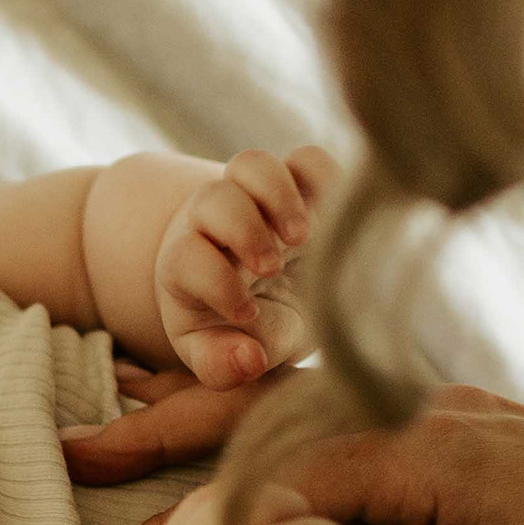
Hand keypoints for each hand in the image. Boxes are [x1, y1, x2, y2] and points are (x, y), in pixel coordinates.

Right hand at [74, 384, 523, 524]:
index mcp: (437, 451)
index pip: (279, 460)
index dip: (185, 486)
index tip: (107, 511)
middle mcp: (438, 417)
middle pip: (274, 417)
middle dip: (171, 430)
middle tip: (74, 452)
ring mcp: (459, 424)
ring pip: (310, 428)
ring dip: (222, 447)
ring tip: (122, 457)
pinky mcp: (480, 447)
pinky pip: (360, 447)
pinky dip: (287, 466)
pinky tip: (237, 495)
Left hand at [153, 146, 334, 389]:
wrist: (262, 295)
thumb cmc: (236, 330)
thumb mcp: (221, 355)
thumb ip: (222, 365)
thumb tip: (248, 360)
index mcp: (187, 267)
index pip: (185, 258)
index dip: (215, 282)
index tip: (247, 314)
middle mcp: (214, 223)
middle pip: (214, 199)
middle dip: (244, 230)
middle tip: (272, 269)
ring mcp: (256, 198)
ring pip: (252, 164)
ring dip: (279, 195)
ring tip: (303, 238)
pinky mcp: (297, 185)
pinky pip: (306, 159)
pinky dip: (325, 177)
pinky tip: (337, 220)